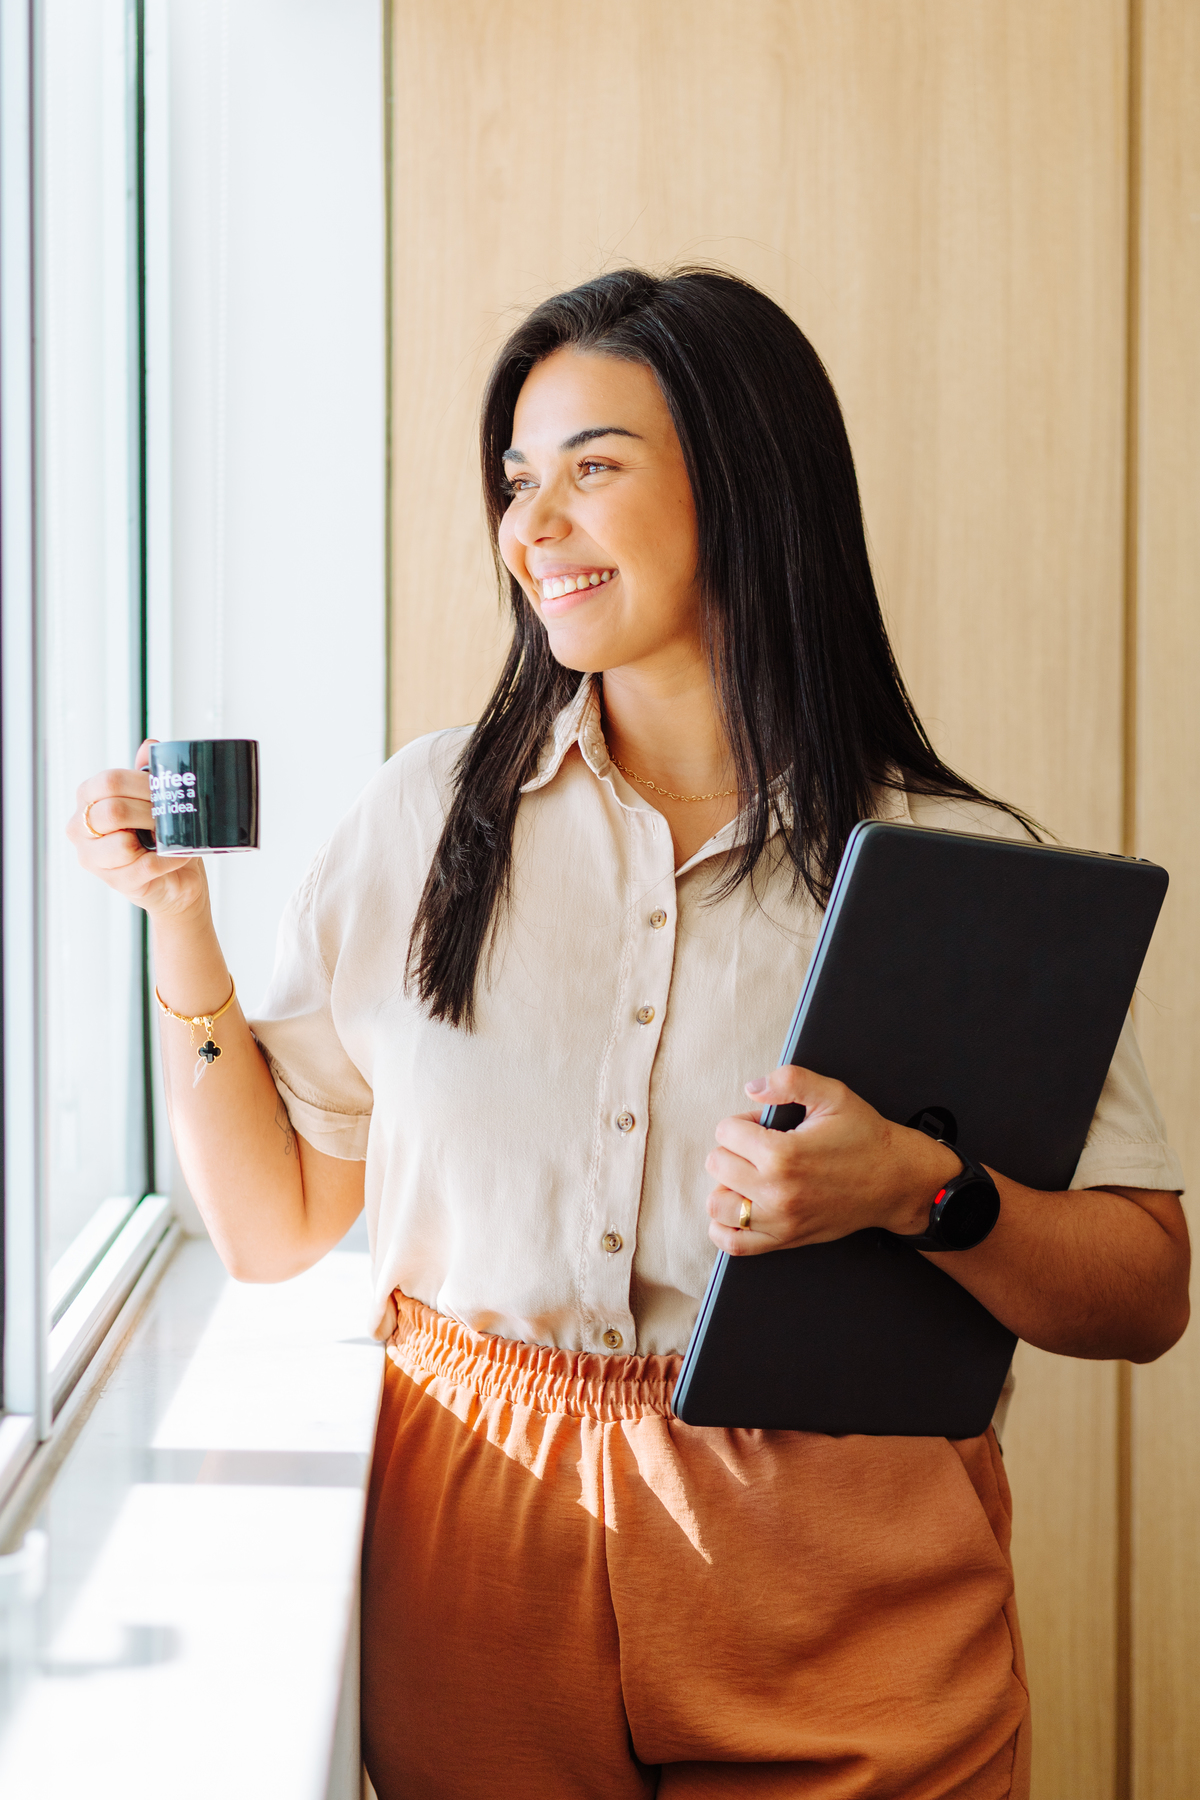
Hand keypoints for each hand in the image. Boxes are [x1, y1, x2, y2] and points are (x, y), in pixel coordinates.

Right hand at [67, 739, 207, 921]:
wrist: (177, 878)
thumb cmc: (160, 835)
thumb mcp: (154, 799)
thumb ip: (147, 772)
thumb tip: (149, 746)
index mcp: (87, 799)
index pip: (108, 782)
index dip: (141, 783)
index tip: (164, 788)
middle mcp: (80, 828)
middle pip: (113, 811)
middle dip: (149, 811)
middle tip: (170, 813)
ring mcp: (93, 859)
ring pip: (122, 844)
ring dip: (157, 837)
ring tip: (171, 835)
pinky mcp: (115, 882)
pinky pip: (144, 867)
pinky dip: (168, 859)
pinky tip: (179, 855)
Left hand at [705, 1065, 962, 1255]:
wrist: (895, 1181)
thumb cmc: (865, 1137)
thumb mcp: (833, 1095)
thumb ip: (790, 1081)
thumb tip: (752, 1088)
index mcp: (783, 1154)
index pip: (726, 1132)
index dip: (743, 1122)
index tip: (764, 1126)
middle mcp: (776, 1191)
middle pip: (717, 1164)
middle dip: (734, 1149)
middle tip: (760, 1148)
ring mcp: (779, 1220)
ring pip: (718, 1204)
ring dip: (727, 1185)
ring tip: (749, 1175)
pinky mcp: (785, 1239)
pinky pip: (733, 1242)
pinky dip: (725, 1226)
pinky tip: (740, 1207)